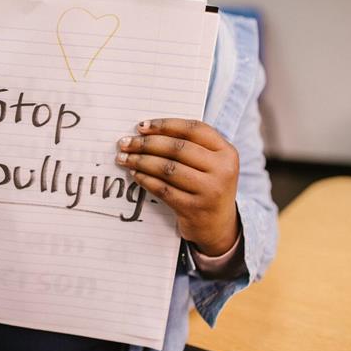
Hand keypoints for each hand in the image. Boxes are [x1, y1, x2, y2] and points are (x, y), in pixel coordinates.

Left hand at [116, 118, 239, 255]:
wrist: (218, 225)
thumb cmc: (207, 186)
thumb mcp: (210, 163)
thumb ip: (190, 145)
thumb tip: (146, 132)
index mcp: (226, 152)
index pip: (194, 129)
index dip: (165, 125)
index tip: (141, 126)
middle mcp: (222, 170)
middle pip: (177, 148)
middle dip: (146, 144)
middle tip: (125, 143)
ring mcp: (209, 191)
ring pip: (168, 168)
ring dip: (141, 161)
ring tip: (124, 158)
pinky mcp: (193, 208)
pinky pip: (163, 189)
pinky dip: (145, 180)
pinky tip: (135, 174)